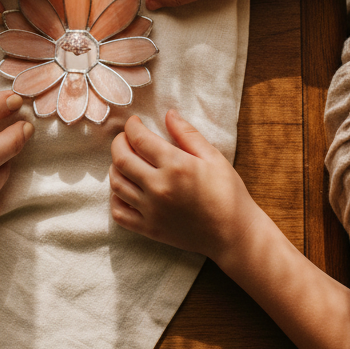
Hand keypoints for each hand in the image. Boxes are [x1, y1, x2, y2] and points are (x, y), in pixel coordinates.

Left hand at [110, 110, 260, 264]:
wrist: (233, 234)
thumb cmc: (228, 193)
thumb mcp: (213, 157)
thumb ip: (187, 134)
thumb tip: (168, 114)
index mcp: (176, 166)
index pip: (139, 139)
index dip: (132, 126)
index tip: (134, 122)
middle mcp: (159, 187)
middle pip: (121, 159)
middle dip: (119, 142)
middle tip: (125, 138)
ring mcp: (151, 210)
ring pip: (116, 184)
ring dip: (115, 167)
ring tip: (125, 160)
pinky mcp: (149, 229)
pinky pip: (118, 212)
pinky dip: (115, 198)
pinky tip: (126, 189)